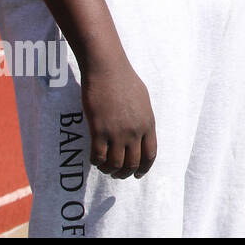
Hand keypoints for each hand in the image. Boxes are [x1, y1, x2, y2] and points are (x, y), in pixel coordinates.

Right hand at [80, 53, 156, 179]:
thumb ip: (143, 119)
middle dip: (125, 173)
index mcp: (148, 124)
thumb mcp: (143, 101)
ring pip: (115, 164)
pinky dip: (96, 162)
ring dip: (109, 170)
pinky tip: (94, 159)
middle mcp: (135, 131)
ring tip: (105, 167)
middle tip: (117, 174)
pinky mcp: (99, 130)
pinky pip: (98, 156)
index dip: (144, 168)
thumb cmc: (125, 81)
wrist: (108, 70)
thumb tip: (141, 132)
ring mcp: (117, 132)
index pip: (150, 154)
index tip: (137, 174)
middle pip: (133, 163)